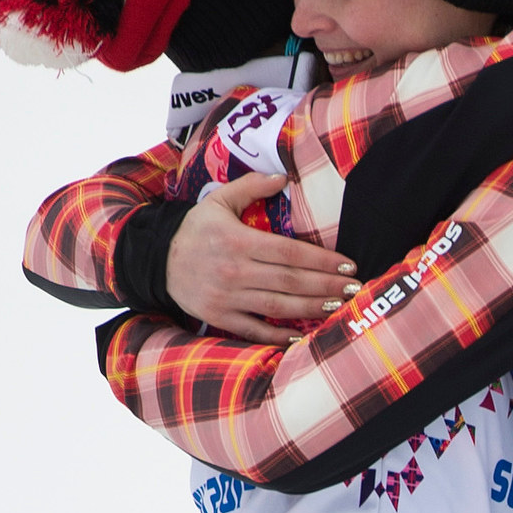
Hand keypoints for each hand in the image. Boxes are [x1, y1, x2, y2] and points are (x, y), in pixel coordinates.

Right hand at [164, 174, 356, 337]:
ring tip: (339, 306)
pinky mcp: (220, 317)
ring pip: (278, 307)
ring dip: (311, 308)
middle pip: (290, 281)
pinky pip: (254, 331)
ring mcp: (228, 297)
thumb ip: (250, 186)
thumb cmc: (195, 229)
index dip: (321, 260)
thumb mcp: (218, 200)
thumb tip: (283, 177)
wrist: (158, 259)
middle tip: (355, 288)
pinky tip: (302, 335)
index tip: (348, 264)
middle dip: (326, 285)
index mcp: (238, 240)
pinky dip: (278, 336)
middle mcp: (235, 271)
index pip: (290, 251)